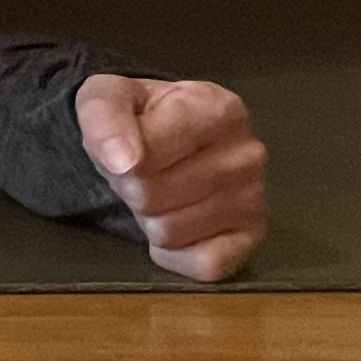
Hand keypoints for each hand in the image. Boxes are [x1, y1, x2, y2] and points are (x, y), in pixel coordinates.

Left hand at [75, 73, 267, 283]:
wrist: (163, 138)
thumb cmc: (140, 117)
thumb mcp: (107, 96)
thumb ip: (104, 117)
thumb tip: (123, 162)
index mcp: (219, 108)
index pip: (145, 156)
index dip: (119, 157)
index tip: (128, 145)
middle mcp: (248, 153)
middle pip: (153, 196)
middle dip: (132, 188)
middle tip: (140, 172)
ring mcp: (255, 199)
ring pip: (170, 232)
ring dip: (150, 217)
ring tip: (160, 190)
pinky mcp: (252, 239)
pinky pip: (203, 265)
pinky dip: (176, 254)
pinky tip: (179, 223)